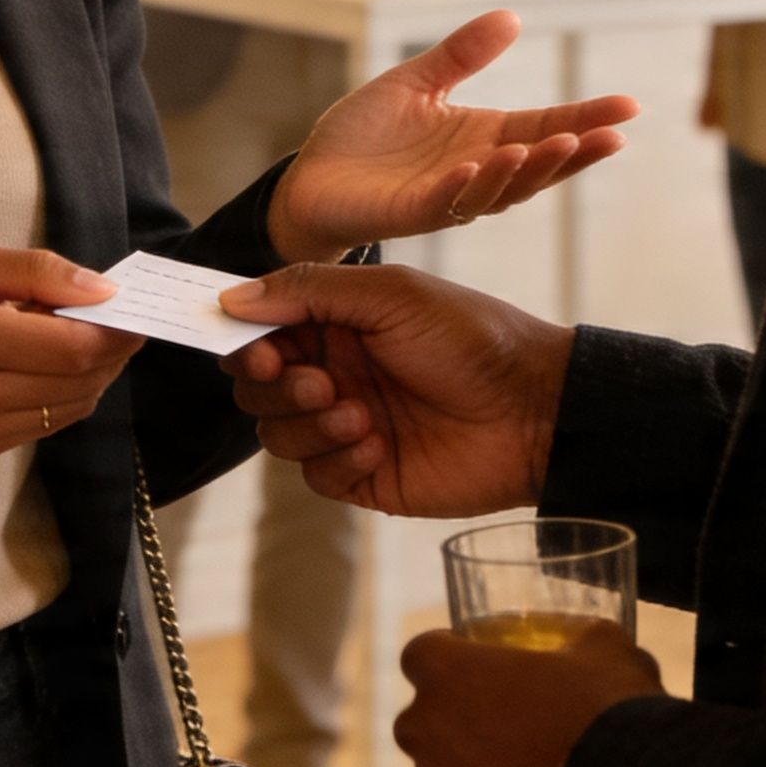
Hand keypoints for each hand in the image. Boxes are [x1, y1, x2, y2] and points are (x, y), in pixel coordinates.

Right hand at [0, 243, 138, 467]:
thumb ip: (36, 271)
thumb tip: (103, 289)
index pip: (73, 345)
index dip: (116, 330)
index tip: (133, 310)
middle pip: (79, 380)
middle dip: (111, 351)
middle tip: (116, 322)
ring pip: (68, 408)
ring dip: (92, 375)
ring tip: (81, 341)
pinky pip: (43, 425)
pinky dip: (62, 396)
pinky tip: (47, 368)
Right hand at [222, 262, 571, 516]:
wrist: (534, 410)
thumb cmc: (470, 338)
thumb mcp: (391, 295)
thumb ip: (309, 291)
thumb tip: (231, 301)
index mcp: (336, 323)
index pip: (261, 332)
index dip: (246, 343)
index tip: (261, 351)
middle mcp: (335, 372)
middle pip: (258, 387)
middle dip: (277, 387)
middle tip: (322, 385)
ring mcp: (347, 426)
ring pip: (279, 434)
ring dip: (309, 426)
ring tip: (361, 416)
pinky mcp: (366, 475)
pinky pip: (317, 475)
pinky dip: (338, 460)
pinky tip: (379, 444)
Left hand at [264, 11, 636, 259]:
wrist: (311, 179)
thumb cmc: (365, 136)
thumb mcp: (416, 83)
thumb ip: (461, 56)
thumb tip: (511, 16)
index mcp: (483, 138)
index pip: (544, 126)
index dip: (586, 117)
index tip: (629, 105)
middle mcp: (475, 171)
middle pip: (537, 164)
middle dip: (576, 150)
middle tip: (614, 134)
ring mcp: (446, 195)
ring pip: (500, 189)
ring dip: (529, 169)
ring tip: (559, 143)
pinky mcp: (408, 212)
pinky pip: (444, 203)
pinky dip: (465, 187)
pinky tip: (481, 166)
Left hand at [392, 621, 663, 766]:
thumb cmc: (605, 709)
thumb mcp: (601, 648)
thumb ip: (576, 638)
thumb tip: (589, 640)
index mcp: (445, 667)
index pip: (422, 654)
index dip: (449, 660)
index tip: (478, 670)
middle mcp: (423, 722)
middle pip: (423, 716)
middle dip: (453, 721)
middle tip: (503, 727)